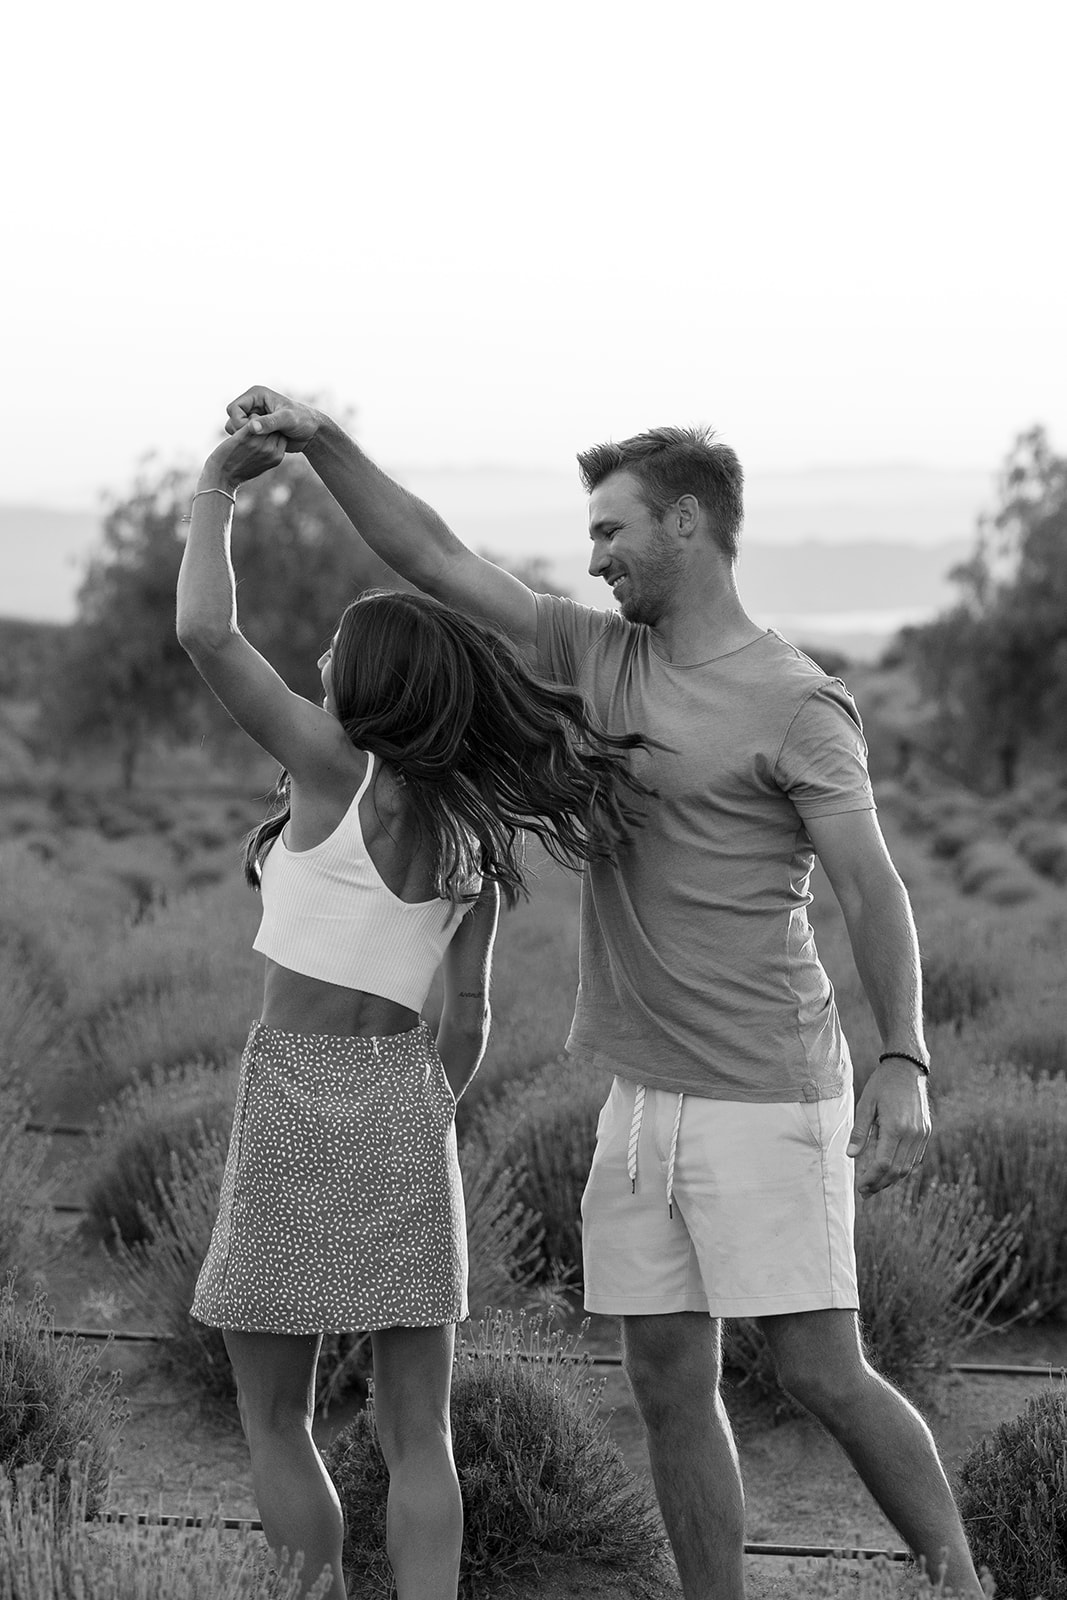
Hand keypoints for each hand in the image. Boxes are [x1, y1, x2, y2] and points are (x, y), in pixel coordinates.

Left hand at [201, 423, 287, 491]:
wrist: (222, 477)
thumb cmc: (240, 472)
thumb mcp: (262, 466)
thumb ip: (269, 454)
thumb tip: (271, 444)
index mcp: (276, 457)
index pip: (282, 436)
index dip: (273, 432)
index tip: (264, 432)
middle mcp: (270, 450)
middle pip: (274, 427)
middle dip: (266, 424)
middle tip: (255, 424)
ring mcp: (258, 443)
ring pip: (263, 421)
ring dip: (255, 419)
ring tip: (246, 424)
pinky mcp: (244, 437)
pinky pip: (251, 420)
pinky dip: (246, 420)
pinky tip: (239, 423)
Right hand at [226, 386, 321, 452]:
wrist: (312, 432)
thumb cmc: (303, 420)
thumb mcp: (287, 420)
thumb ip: (270, 423)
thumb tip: (251, 427)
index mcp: (256, 395)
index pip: (233, 409)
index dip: (239, 423)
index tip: (252, 433)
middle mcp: (252, 404)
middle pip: (232, 420)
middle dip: (242, 432)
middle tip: (260, 439)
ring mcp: (254, 417)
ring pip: (236, 430)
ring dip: (246, 439)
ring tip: (264, 442)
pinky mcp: (257, 429)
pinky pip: (245, 437)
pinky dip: (251, 443)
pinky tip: (264, 446)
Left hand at [847, 1059, 930, 1196]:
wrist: (907, 1068)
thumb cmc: (882, 1084)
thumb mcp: (865, 1104)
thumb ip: (860, 1132)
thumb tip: (851, 1156)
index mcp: (895, 1127)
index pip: (883, 1164)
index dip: (871, 1179)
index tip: (860, 1187)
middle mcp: (912, 1133)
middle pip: (896, 1170)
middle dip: (880, 1184)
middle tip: (865, 1192)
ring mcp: (922, 1134)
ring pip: (908, 1167)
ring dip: (891, 1179)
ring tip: (875, 1185)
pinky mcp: (926, 1132)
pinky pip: (915, 1157)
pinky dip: (902, 1167)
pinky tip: (889, 1170)